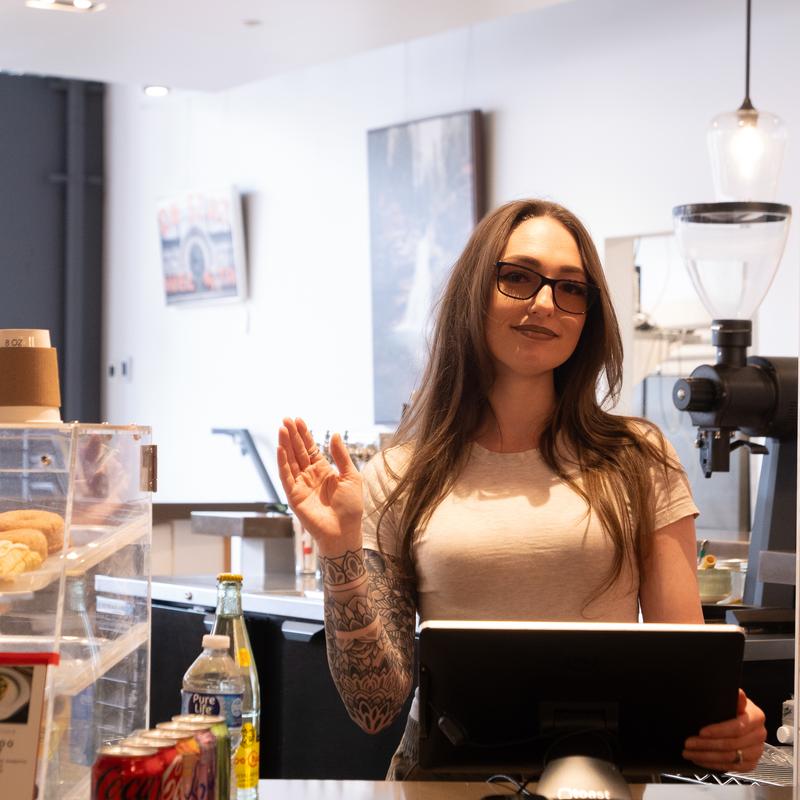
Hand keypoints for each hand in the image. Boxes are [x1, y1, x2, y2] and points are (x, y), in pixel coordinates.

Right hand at [277, 417, 362, 554]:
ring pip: (290, 461)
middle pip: (298, 452)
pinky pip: (286, 477)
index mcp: (323, 470)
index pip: (310, 448)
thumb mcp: (351, 476)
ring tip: (282, 429)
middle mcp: (310, 476)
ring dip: (285, 445)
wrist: (345, 531)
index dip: (304, 434)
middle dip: (292, 436)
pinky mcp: (294, 496)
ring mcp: (301, 485)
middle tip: (285, 419)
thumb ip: (341, 456)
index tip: (298, 420)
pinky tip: (280, 449)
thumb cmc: (351, 507)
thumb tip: (335, 434)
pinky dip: (282, 463)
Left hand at [682, 689, 765, 771]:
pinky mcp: (751, 763)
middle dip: (707, 745)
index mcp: (756, 717)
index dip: (718, 731)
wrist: (740, 718)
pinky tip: (700, 760)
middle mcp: (759, 735)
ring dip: (707, 756)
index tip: (701, 732)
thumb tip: (738, 693)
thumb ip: (733, 697)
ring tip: (689, 752)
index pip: (737, 727)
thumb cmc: (733, 707)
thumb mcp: (731, 698)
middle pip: (732, 744)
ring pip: (731, 758)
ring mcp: (757, 751)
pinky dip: (714, 765)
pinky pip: (733, 767)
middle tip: (688, 743)